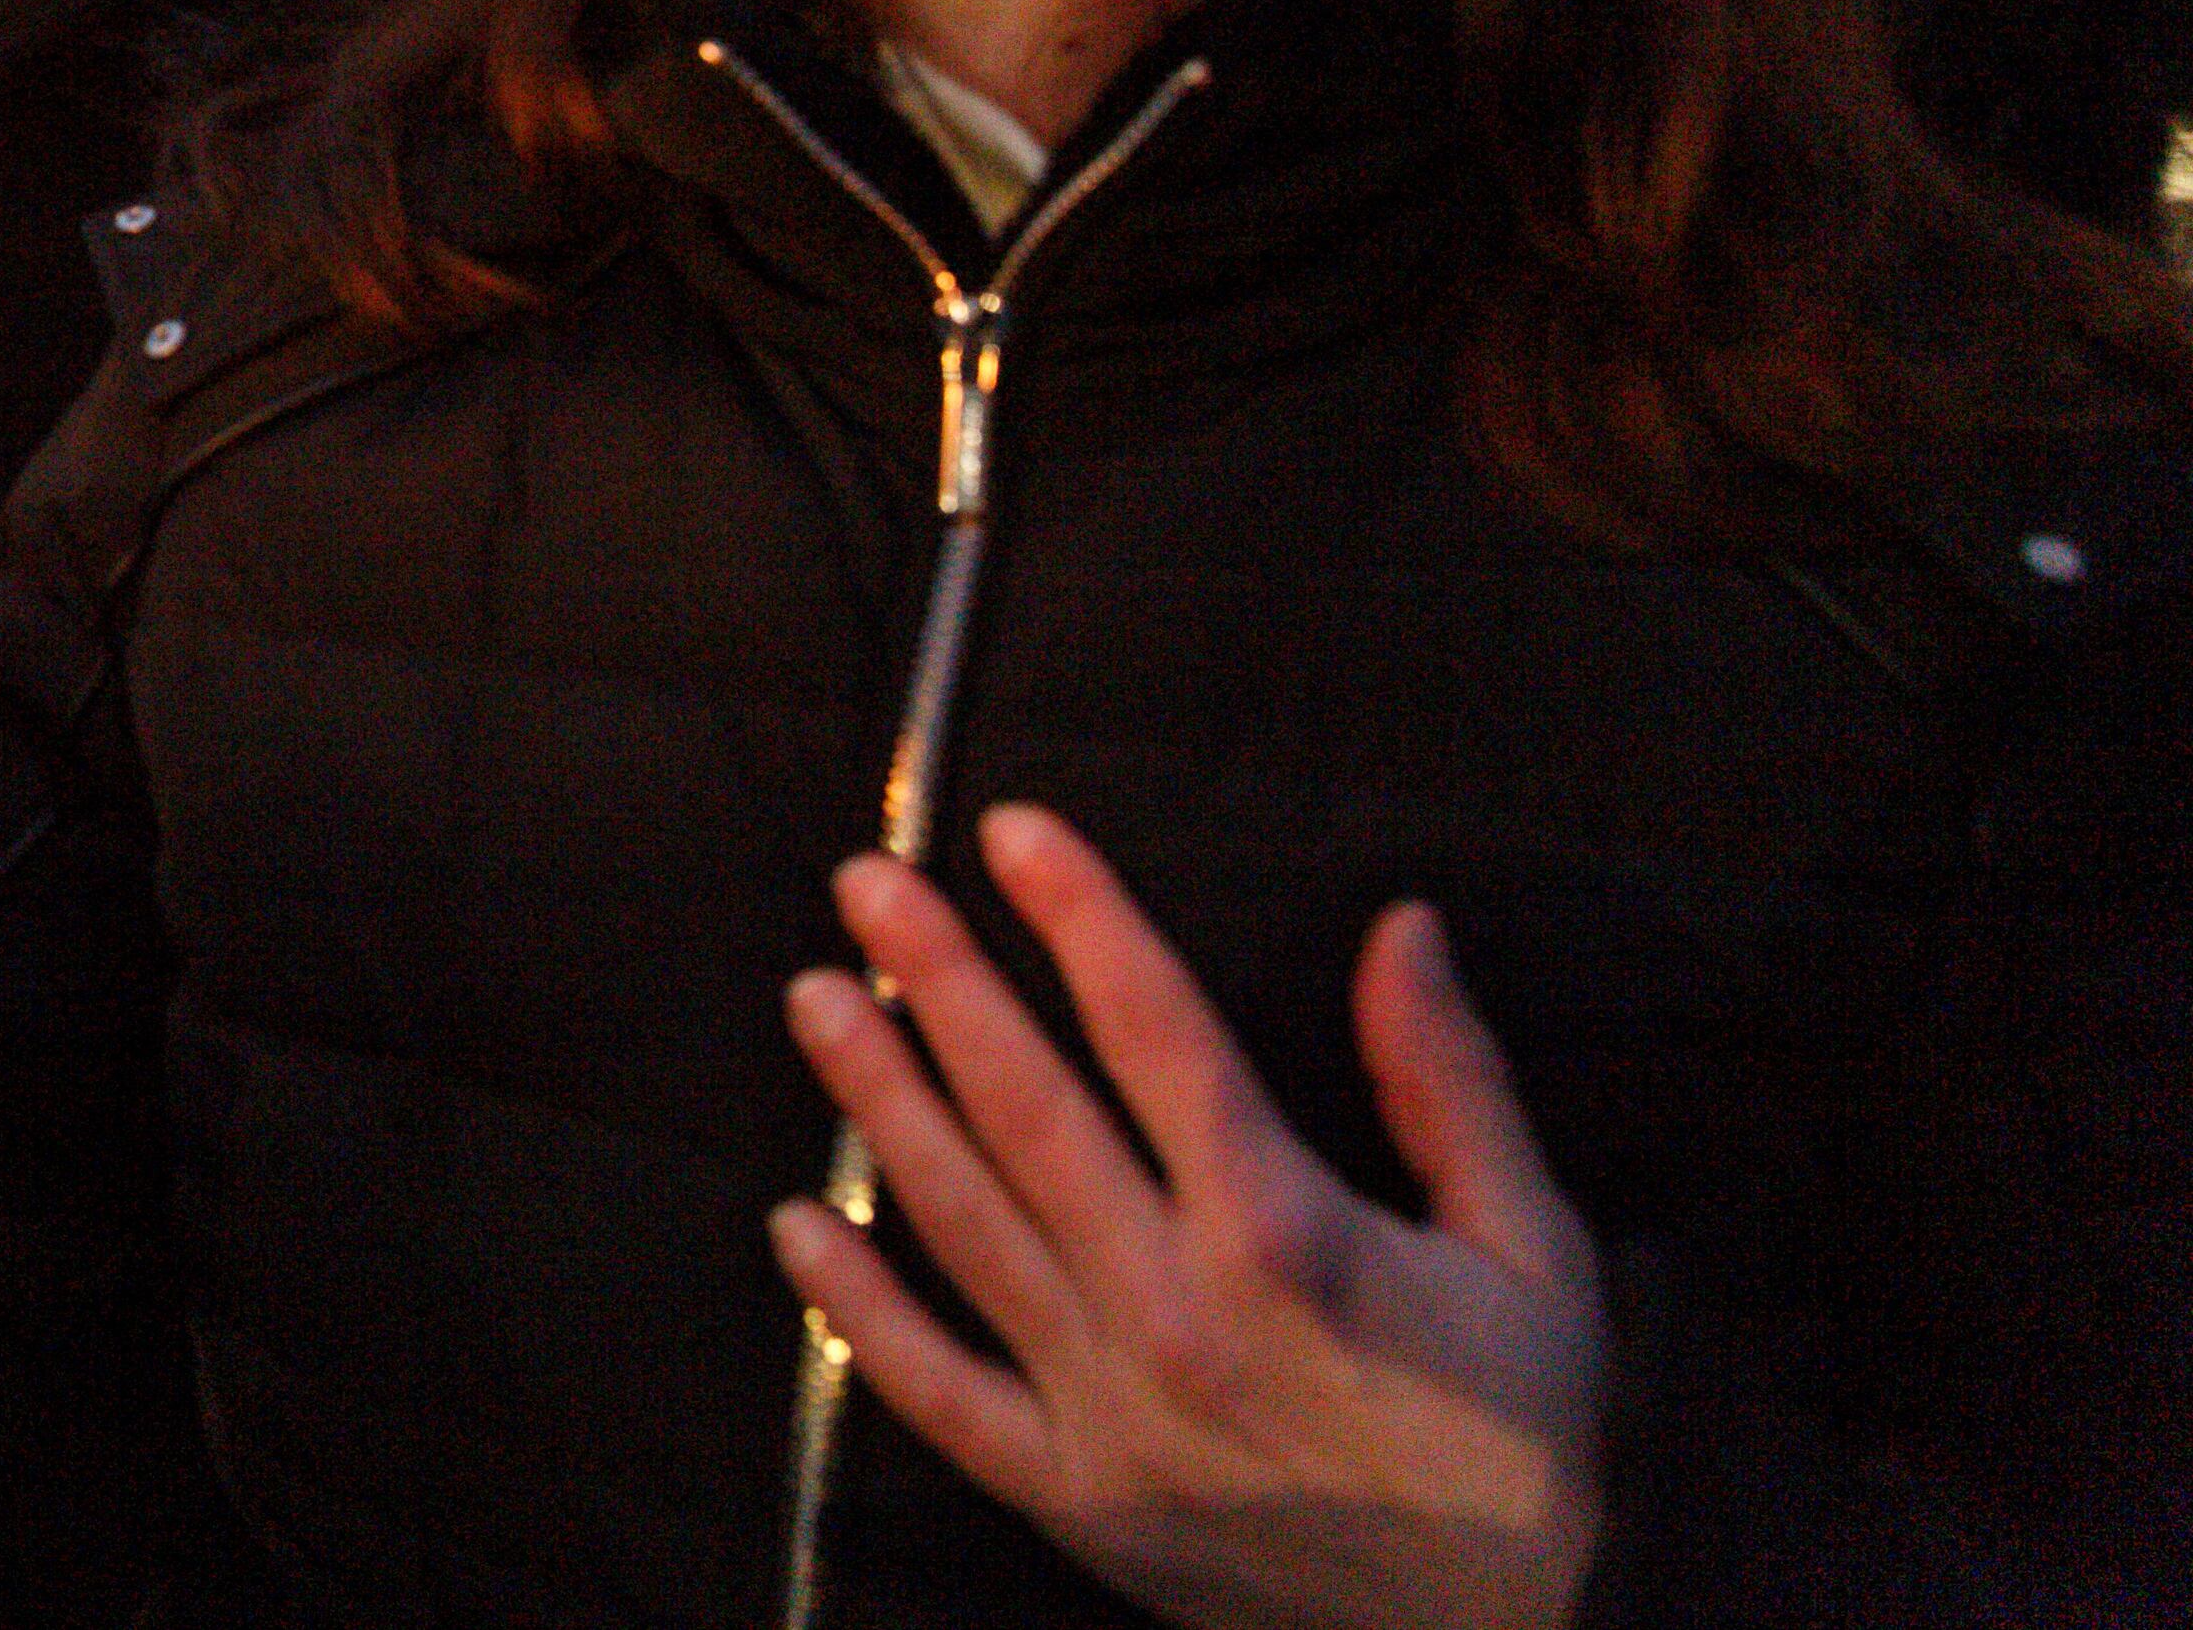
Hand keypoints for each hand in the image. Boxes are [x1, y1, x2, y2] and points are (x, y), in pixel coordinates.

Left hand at [773, 807, 1603, 1629]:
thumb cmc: (1530, 1442)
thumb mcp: (1532, 1251)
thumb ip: (1449, 1082)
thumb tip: (1403, 925)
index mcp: (1287, 1234)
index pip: (1156, 1031)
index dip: (1079, 916)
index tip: (1014, 830)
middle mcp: (1179, 1308)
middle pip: (1029, 1108)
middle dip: (941, 979)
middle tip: (867, 883)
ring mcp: (1112, 1409)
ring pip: (964, 1223)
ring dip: (880, 1101)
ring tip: (817, 998)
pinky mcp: (1073, 1497)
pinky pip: (934, 1391)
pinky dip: (854, 1311)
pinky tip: (795, 1225)